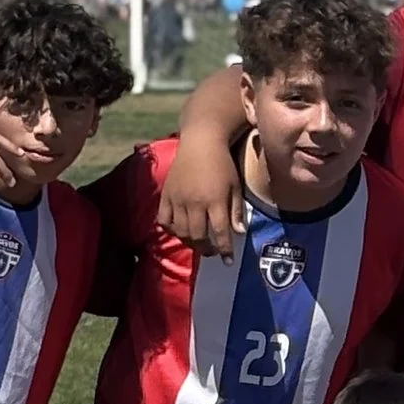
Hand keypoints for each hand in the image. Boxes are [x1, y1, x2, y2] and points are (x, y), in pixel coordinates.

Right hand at [157, 138, 244, 258]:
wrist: (200, 142)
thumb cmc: (222, 164)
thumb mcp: (235, 186)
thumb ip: (236, 210)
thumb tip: (239, 233)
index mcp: (214, 200)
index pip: (220, 232)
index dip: (224, 250)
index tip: (228, 261)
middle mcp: (194, 202)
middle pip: (198, 236)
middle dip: (206, 248)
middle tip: (212, 252)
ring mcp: (177, 198)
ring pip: (180, 231)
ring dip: (189, 242)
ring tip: (198, 243)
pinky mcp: (166, 194)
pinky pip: (164, 219)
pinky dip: (171, 229)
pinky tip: (179, 231)